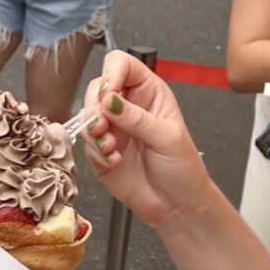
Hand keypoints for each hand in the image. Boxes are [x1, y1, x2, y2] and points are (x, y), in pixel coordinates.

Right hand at [80, 51, 210, 231]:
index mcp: (149, 92)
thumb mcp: (166, 137)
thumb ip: (136, 118)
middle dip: (95, 107)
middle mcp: (128, 105)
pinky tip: (114, 162)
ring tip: (111, 148)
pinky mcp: (101, 151)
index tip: (108, 94)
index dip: (111, 74)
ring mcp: (113, 127)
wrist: (176, 205)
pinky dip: (95, 153)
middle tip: (104, 126)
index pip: (121, 64)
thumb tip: (109, 100)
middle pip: (97, 87)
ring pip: (87, 115)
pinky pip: (86, 144)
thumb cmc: (182, 167)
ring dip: (94, 132)